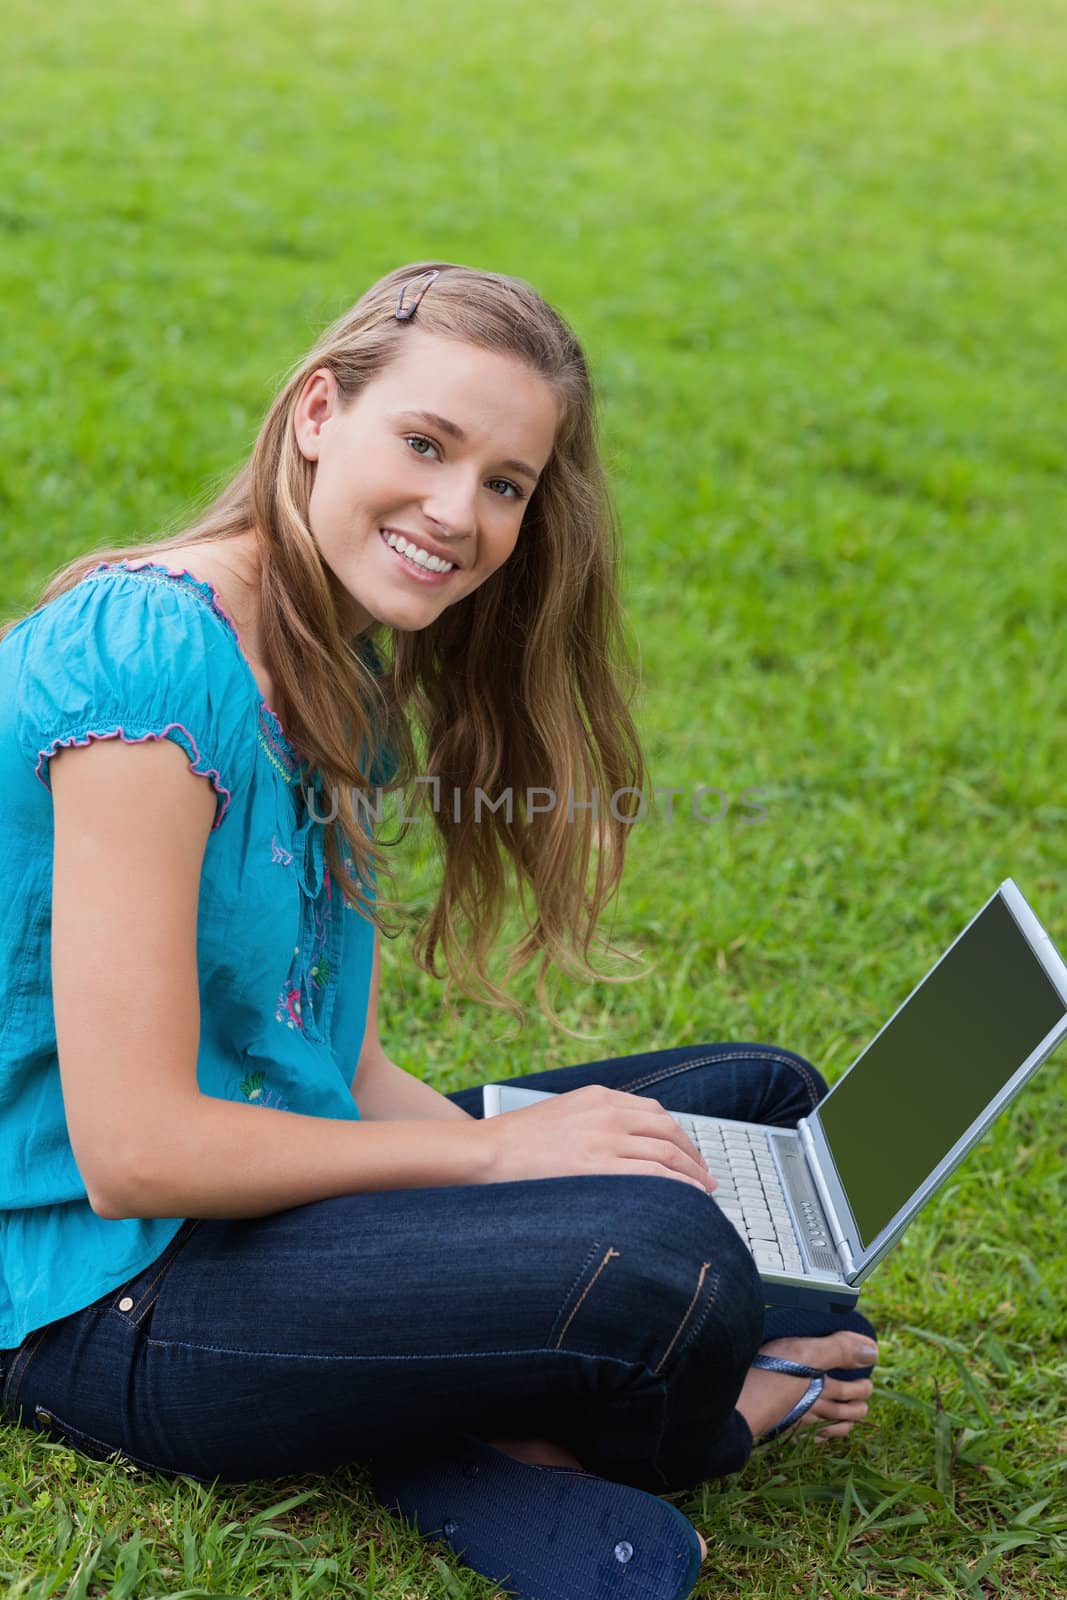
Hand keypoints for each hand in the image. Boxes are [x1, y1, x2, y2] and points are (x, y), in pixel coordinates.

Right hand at [480, 1084, 716, 1193]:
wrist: (488, 1151)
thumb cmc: (516, 1141)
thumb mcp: (561, 1115)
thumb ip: (593, 1121)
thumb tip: (623, 1145)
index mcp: (598, 1096)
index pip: (654, 1112)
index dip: (678, 1134)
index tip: (688, 1152)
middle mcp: (607, 1112)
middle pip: (667, 1130)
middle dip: (693, 1154)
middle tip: (705, 1174)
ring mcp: (605, 1138)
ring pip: (667, 1152)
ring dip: (692, 1173)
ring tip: (705, 1190)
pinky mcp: (600, 1166)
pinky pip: (655, 1174)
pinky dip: (679, 1185)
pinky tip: (689, 1197)